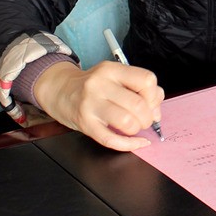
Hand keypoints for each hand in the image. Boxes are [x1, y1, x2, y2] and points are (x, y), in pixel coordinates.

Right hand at [33, 60, 164, 150]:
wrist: (59, 89)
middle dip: (147, 117)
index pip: (146, 80)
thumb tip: (156, 110)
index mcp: (112, 70)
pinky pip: (111, 140)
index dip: (154, 96)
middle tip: (144, 119)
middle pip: (138, 104)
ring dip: (137, 129)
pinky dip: (129, 145)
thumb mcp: (114, 77)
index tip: (152, 103)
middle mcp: (100, 85)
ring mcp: (90, 105)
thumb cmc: (92, 86)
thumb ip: (139, 88)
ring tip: (134, 127)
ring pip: (126, 122)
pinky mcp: (85, 124)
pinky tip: (136, 143)